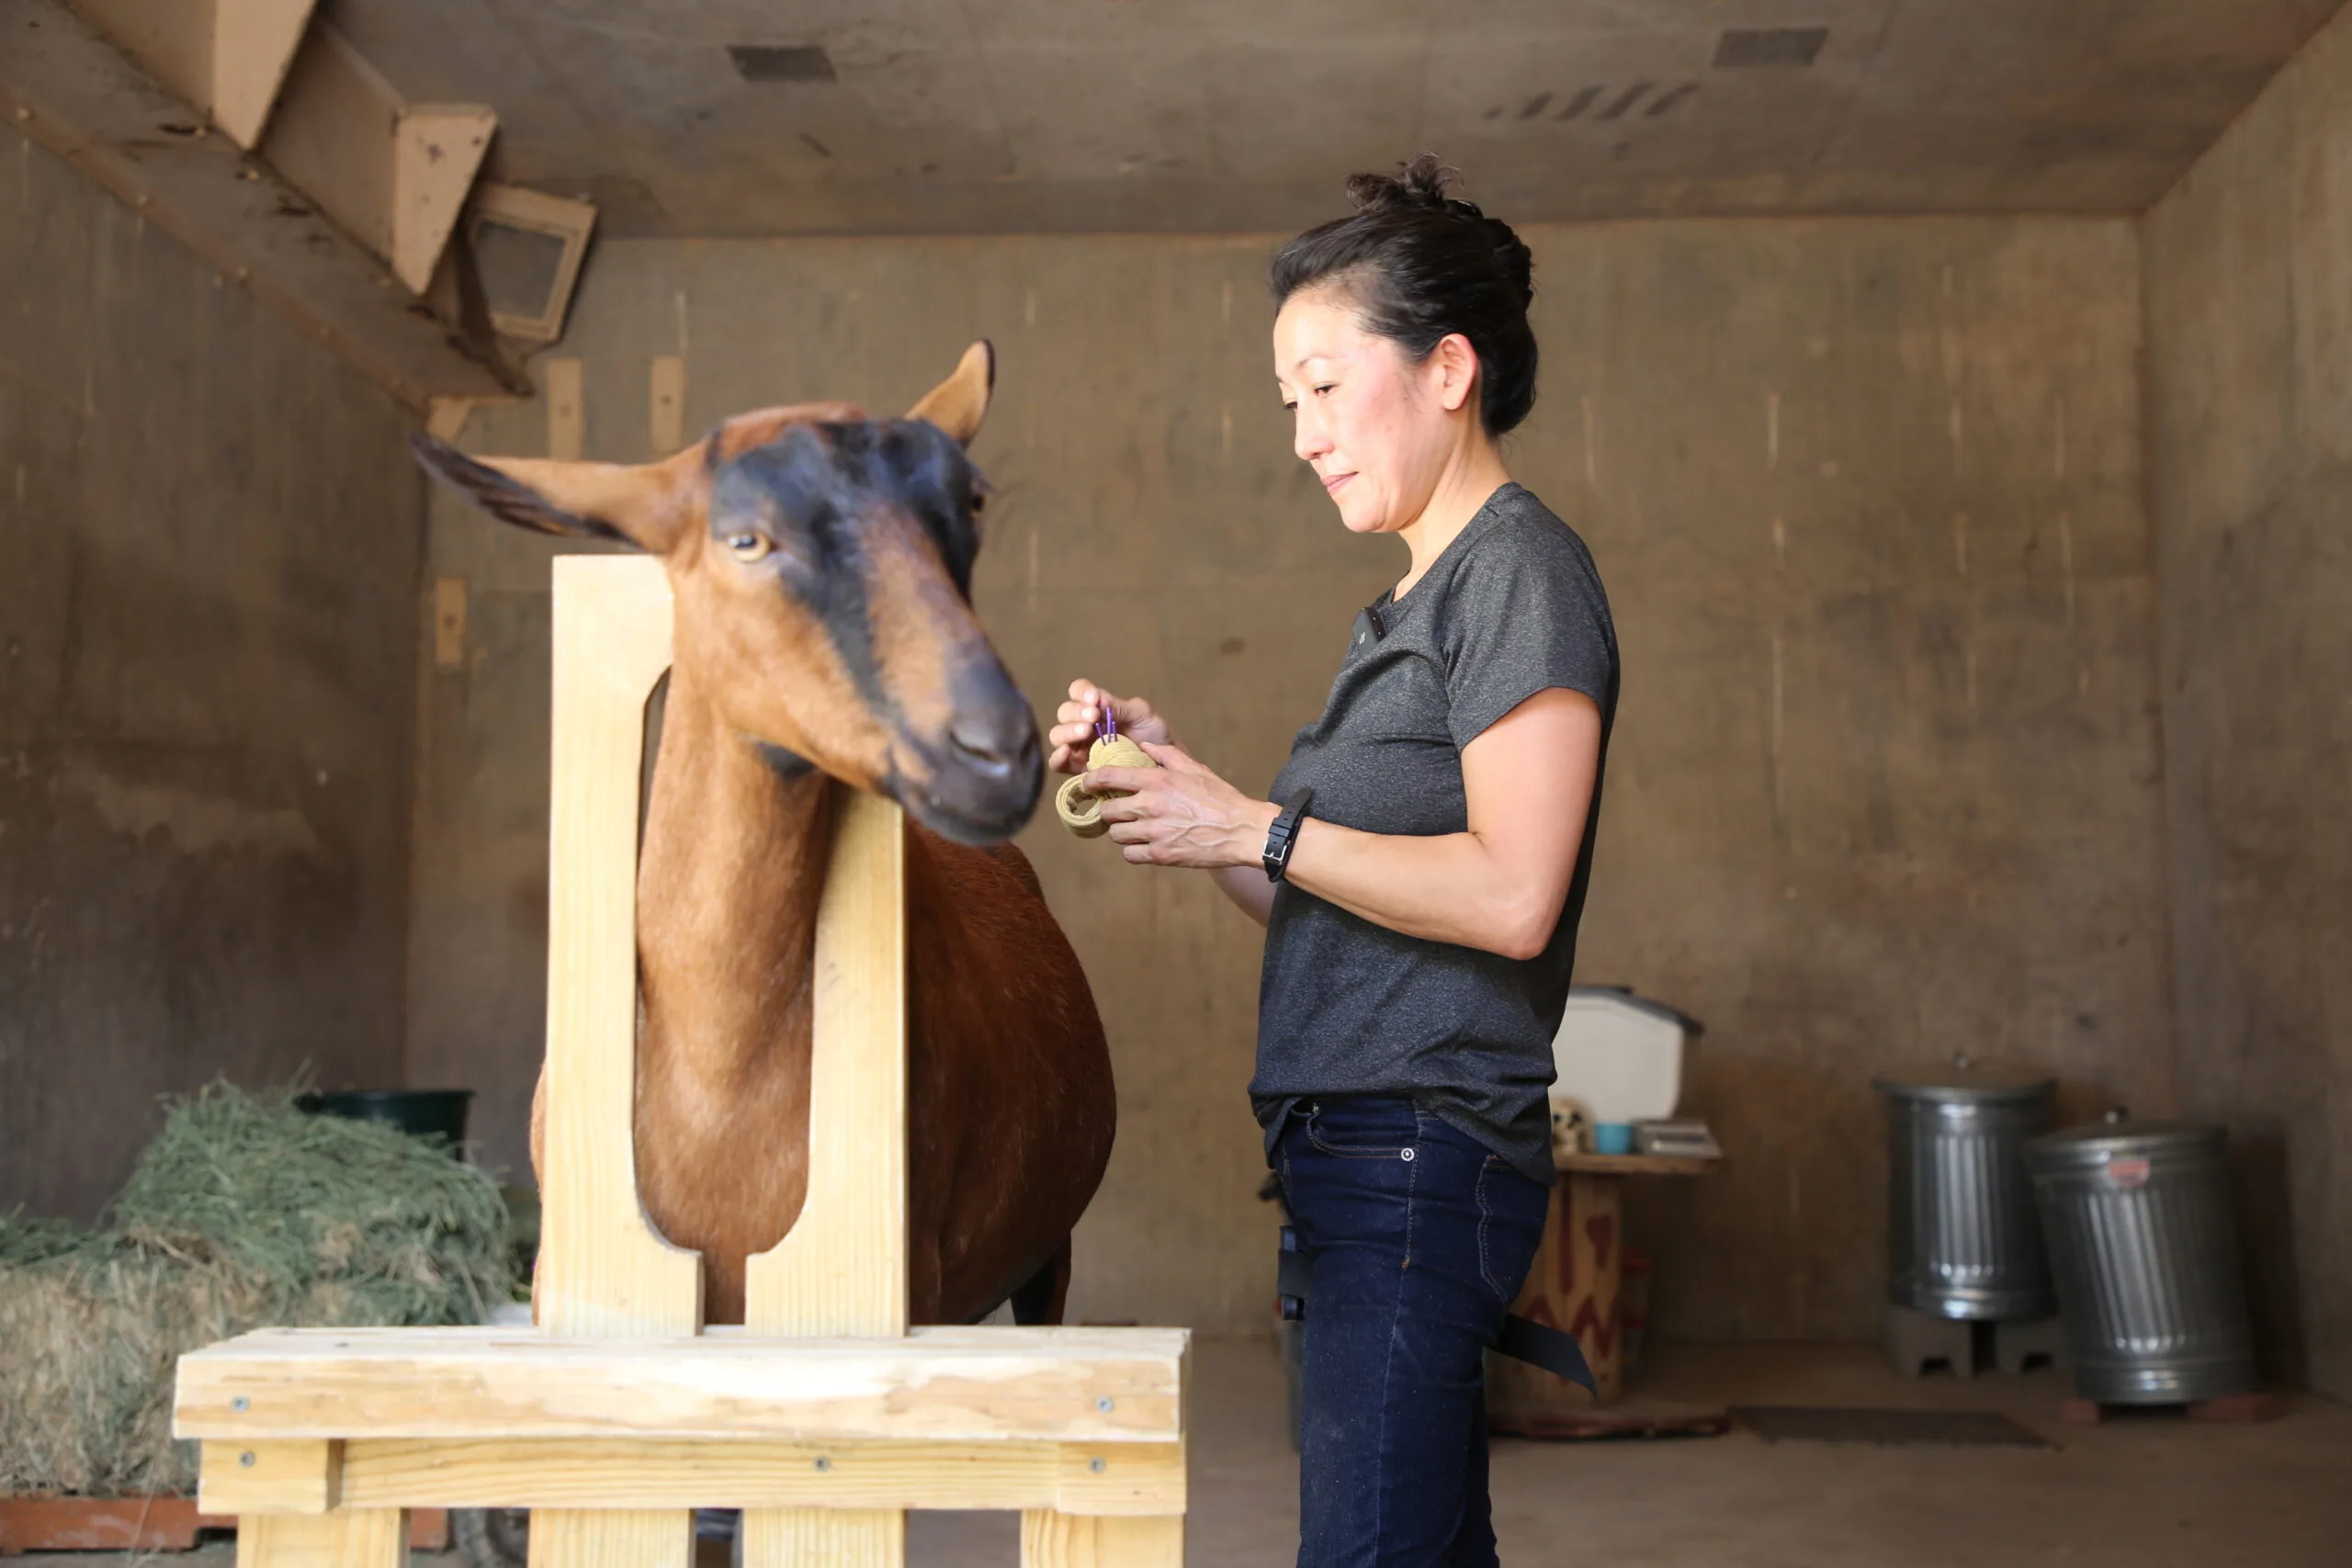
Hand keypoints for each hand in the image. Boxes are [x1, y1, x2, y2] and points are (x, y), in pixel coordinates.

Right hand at [1048, 679, 1178, 775]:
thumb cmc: (1154, 734)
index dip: (1081, 692)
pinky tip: (1067, 751)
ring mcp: (1080, 747)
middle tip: (1093, 717)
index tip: (1094, 698)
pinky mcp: (1079, 770)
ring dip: (1067, 731)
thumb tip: (1097, 699)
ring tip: (1085, 731)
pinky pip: (1058, 764)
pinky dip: (1057, 757)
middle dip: (1076, 712)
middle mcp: (1083, 724)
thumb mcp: (1141, 714)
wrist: (1165, 764)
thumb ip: (1119, 706)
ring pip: (1058, 736)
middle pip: (1065, 713)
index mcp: (1097, 706)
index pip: (1079, 692)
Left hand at [1089, 742, 1279, 869]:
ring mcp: (1155, 832)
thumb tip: (1142, 745)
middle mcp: (1151, 806)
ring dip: (1121, 831)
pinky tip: (1143, 844)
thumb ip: (1165, 753)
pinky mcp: (1161, 855)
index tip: (1087, 784)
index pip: (1109, 777)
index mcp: (1157, 781)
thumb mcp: (1194, 768)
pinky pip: (1129, 854)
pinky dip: (1132, 850)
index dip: (1091, 781)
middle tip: (1118, 810)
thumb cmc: (1220, 797)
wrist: (1241, 830)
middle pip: (1108, 810)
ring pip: (1116, 834)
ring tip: (1132, 827)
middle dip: (1109, 810)